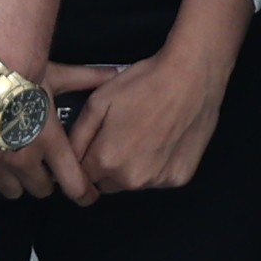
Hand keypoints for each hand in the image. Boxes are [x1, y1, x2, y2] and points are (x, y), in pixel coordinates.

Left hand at [48, 36, 233, 200]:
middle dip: (106, 165)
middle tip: (119, 135)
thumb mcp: (98, 102)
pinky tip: (162, 140)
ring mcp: (158, 181)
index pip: (81, 176)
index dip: (84, 158)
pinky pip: (158, 178)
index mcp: (106, 160)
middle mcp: (131, 179)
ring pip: (133, 182)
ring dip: (132, 167)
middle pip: (106, 183)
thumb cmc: (144, 84)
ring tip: (143, 134)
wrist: (191, 77)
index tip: (93, 143)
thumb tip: (68, 157)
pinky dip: (156, 165)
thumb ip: (78, 135)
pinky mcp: (180, 178)